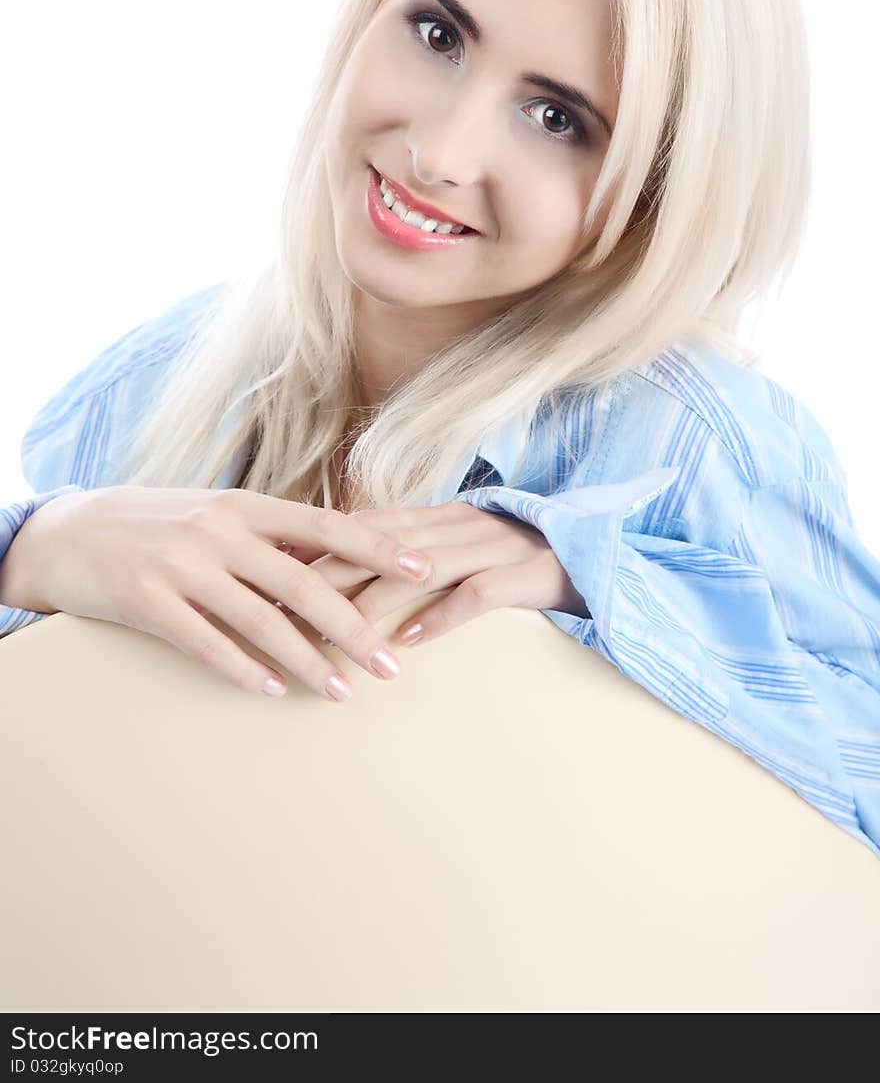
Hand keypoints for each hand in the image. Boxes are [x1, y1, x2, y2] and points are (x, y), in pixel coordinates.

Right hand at [6, 485, 434, 699]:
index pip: (327, 526)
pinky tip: (274, 691)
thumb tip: (337, 555)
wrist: (68, 530)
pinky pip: (206, 643)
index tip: (424, 570)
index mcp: (244, 505)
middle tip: (391, 663)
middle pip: (305, 582)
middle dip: (354, 626)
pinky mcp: (147, 600)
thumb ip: (269, 534)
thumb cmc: (156, 523)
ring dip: (308, 661)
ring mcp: (183, 565)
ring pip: (262, 620)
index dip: (379, 549)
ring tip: (343, 691)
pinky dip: (244, 669)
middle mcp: (220, 530)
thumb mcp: (214, 513)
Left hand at [301, 500, 587, 645]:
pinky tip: (412, 641)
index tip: (270, 574)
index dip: (317, 548)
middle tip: (282, 608)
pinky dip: (443, 615)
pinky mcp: (527, 573)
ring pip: (420, 569)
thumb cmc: (519, 560)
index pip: (366, 527)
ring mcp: (493, 545)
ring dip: (373, 601)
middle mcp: (459, 523)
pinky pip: (478, 594)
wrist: (600, 554)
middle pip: (380, 546)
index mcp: (439, 517)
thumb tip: (343, 578)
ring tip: (333, 632)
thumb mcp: (460, 551)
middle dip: (328, 576)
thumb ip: (410, 557)